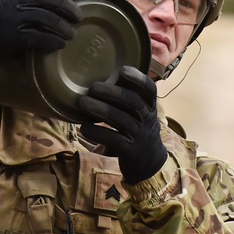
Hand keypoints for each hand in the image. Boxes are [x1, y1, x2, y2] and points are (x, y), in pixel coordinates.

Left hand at [78, 66, 167, 184]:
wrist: (149, 163)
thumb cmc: (138, 129)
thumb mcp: (141, 112)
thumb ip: (129, 96)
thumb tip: (103, 74)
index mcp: (150, 107)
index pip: (150, 89)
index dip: (138, 78)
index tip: (122, 70)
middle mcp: (147, 119)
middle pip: (133, 102)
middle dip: (113, 92)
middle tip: (93, 87)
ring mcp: (139, 135)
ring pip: (121, 120)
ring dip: (101, 109)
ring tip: (83, 102)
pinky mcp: (129, 151)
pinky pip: (114, 140)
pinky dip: (98, 133)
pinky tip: (84, 127)